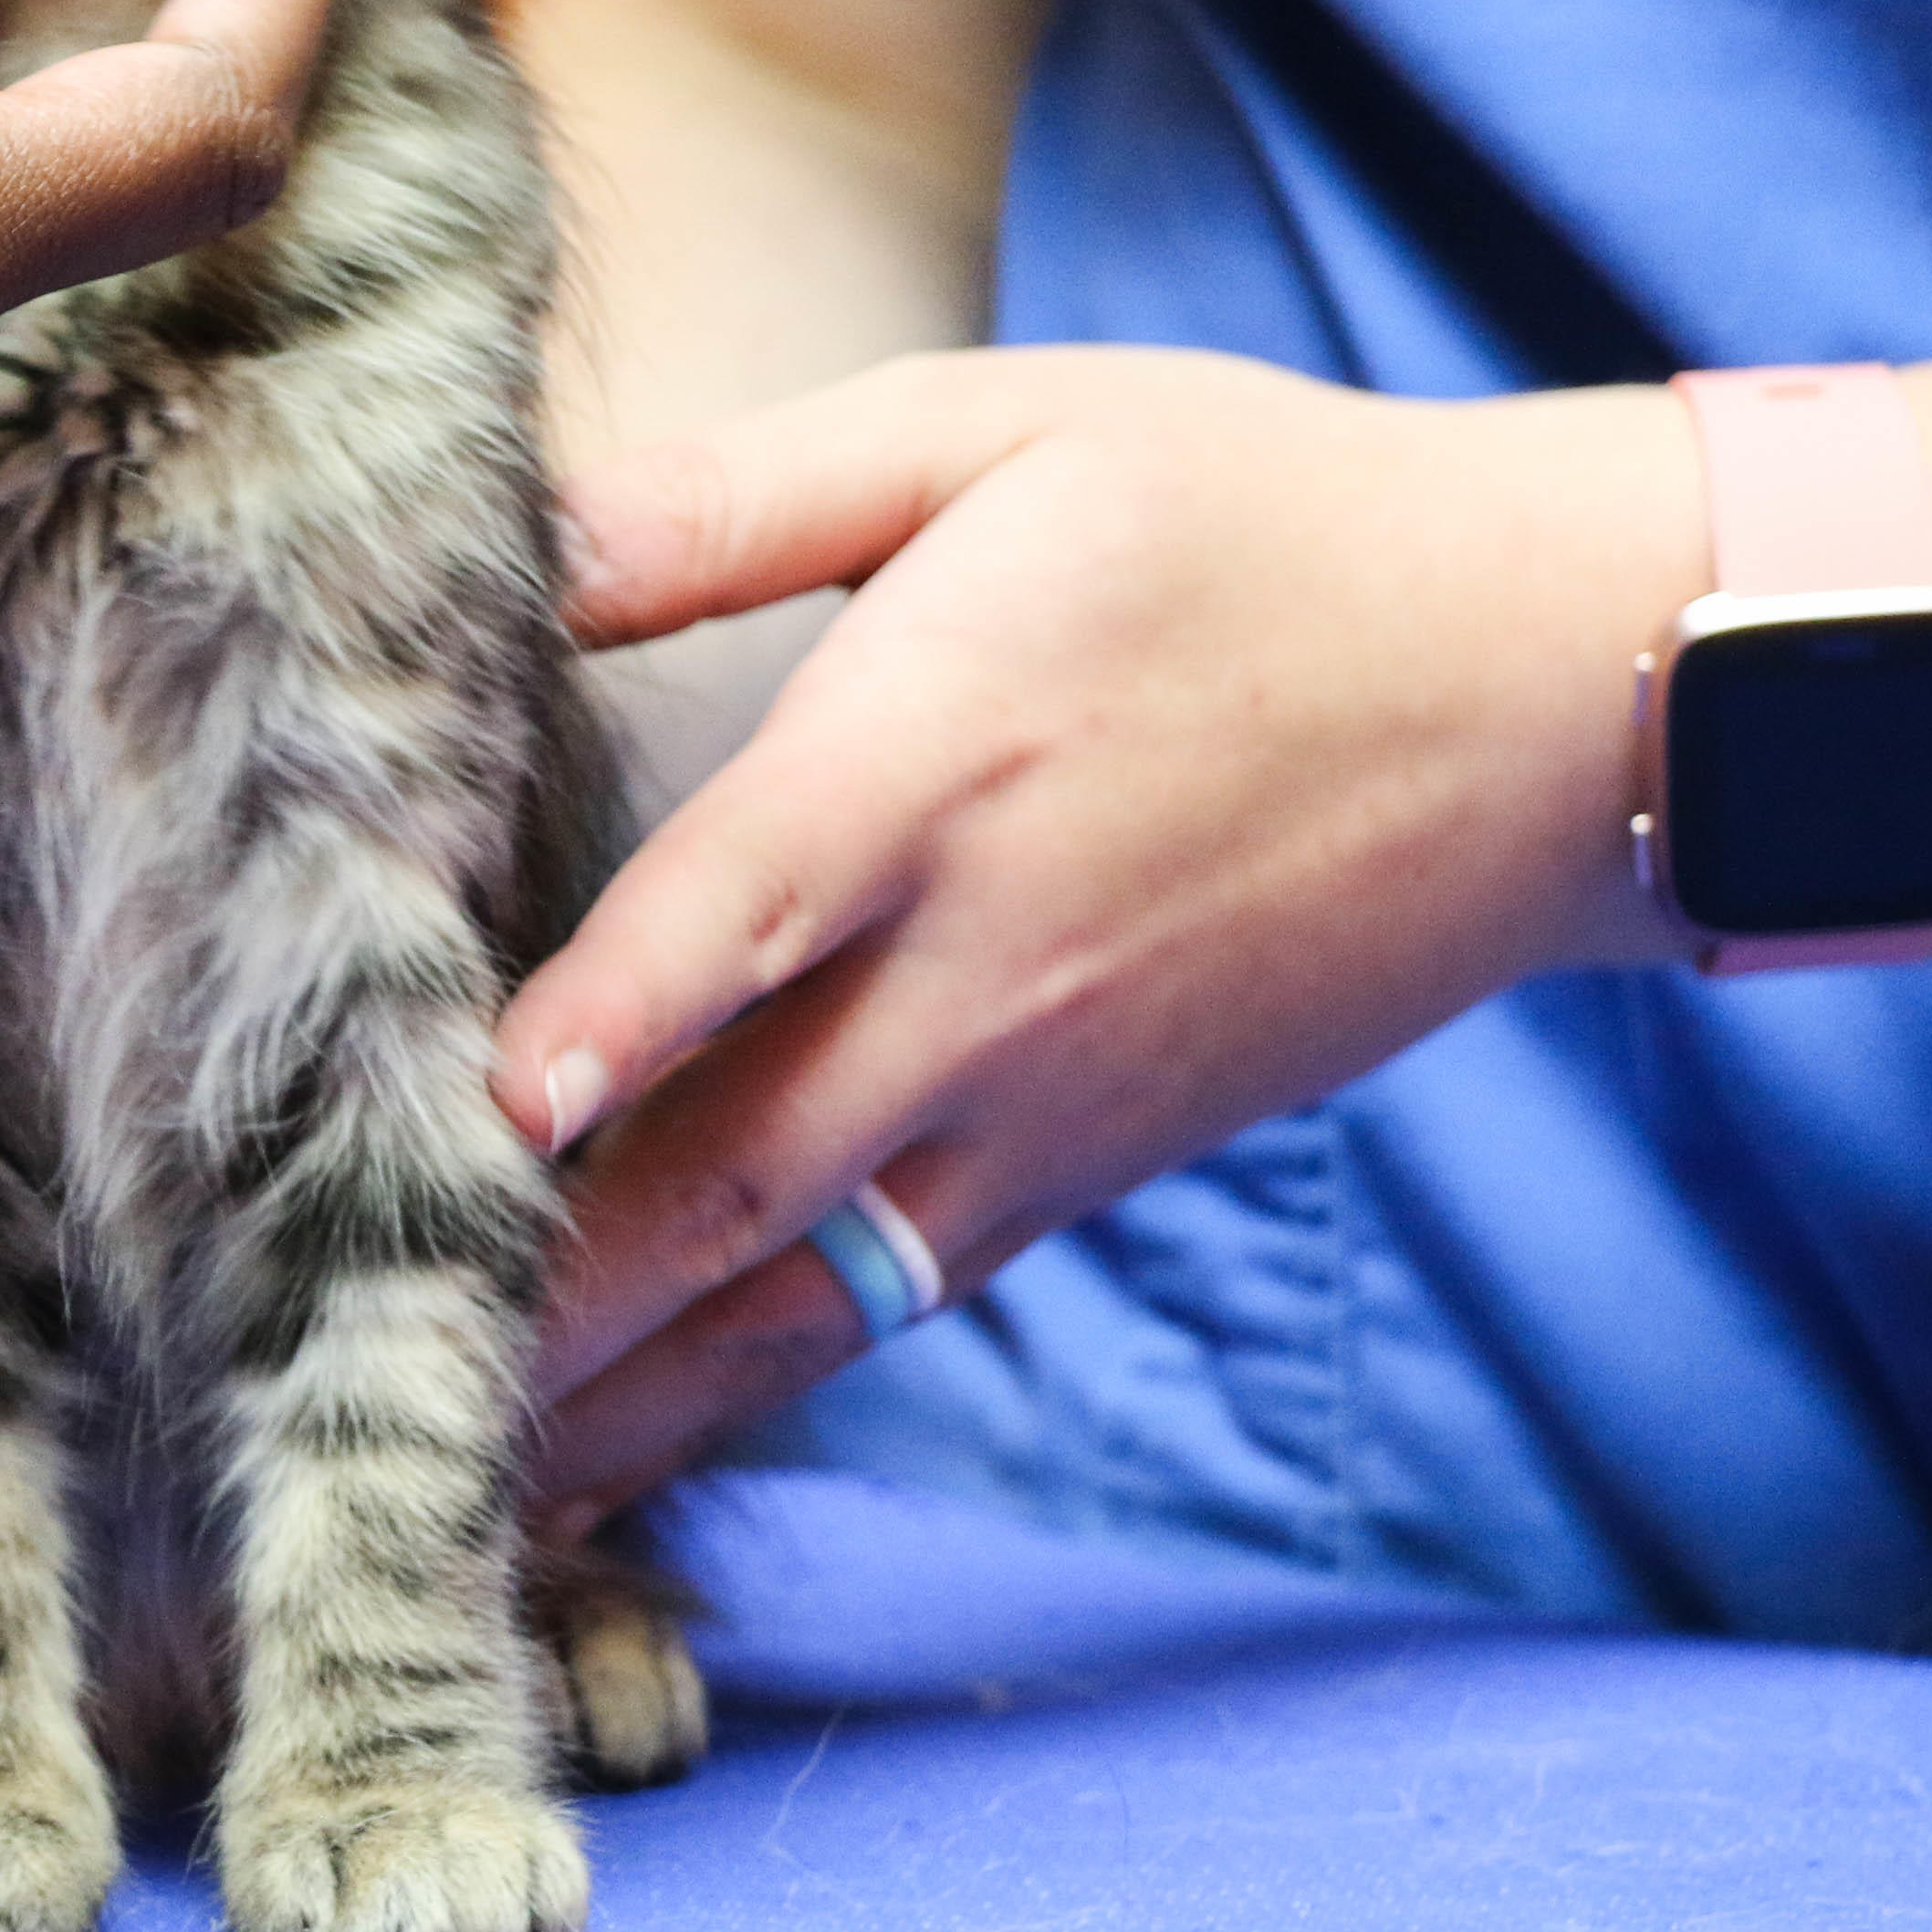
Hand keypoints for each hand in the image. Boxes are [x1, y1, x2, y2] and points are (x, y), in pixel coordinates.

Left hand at [490, 349, 1696, 1522]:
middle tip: (377, 1375)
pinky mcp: (1079, 1169)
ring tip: (458, 1497)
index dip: (615, 1012)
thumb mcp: (997, 434)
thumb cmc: (1251, 518)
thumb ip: (741, 497)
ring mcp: (1041, 1095)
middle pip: (744, 1155)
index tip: (488, 1112)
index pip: (750, 905)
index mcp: (943, 751)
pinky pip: (884, 1302)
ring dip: (630, 1389)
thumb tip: (514, 535)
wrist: (1553, 688)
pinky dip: (745, 1387)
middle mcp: (985, 961)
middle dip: (559, 1284)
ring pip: (803, 1283)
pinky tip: (617, 1452)